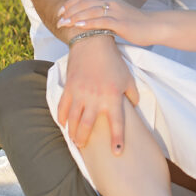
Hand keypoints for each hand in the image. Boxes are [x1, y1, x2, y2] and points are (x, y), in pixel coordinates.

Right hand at [57, 33, 139, 152]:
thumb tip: (134, 107)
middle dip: (84, 139)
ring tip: (74, 140)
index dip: (117, 139)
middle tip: (84, 147)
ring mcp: (80, 93)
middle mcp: (95, 98)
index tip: (117, 152)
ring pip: (72, 120)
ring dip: (72, 132)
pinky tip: (63, 124)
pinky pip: (62, 107)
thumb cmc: (113, 60)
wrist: (93, 42)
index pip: (117, 123)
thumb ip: (133, 94)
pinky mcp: (69, 88)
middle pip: (87, 126)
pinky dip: (61, 117)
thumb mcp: (128, 77)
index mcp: (113, 97)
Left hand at [58, 0, 157, 46]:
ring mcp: (116, 11)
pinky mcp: (121, 23)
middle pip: (84, 3)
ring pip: (91, 11)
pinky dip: (89, 23)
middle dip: (69, 11)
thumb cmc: (132, 19)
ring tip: (64, 24)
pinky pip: (102, 21)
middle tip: (58, 20)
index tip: (59, 12)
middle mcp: (110, 1)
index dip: (70, 3)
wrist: (153, 25)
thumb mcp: (114, 5)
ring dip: (75, 17)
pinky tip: (80, 26)